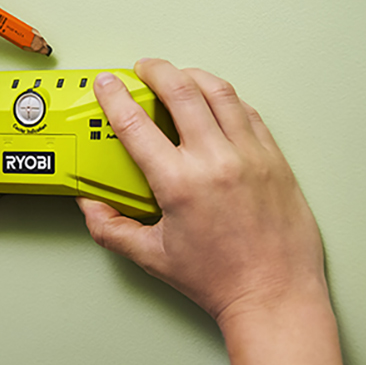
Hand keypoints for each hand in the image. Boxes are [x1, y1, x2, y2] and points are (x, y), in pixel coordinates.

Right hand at [78, 59, 327, 325]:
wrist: (274, 296)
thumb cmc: (219, 281)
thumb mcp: (152, 257)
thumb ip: (113, 228)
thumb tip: (90, 205)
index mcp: (179, 183)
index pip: (136, 124)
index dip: (114, 97)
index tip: (106, 84)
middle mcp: (216, 160)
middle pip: (180, 90)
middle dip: (155, 70)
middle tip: (143, 68)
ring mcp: (250, 155)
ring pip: (219, 92)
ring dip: (193, 76)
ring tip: (178, 76)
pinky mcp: (274, 159)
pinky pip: (248, 112)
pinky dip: (226, 99)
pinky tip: (215, 102)